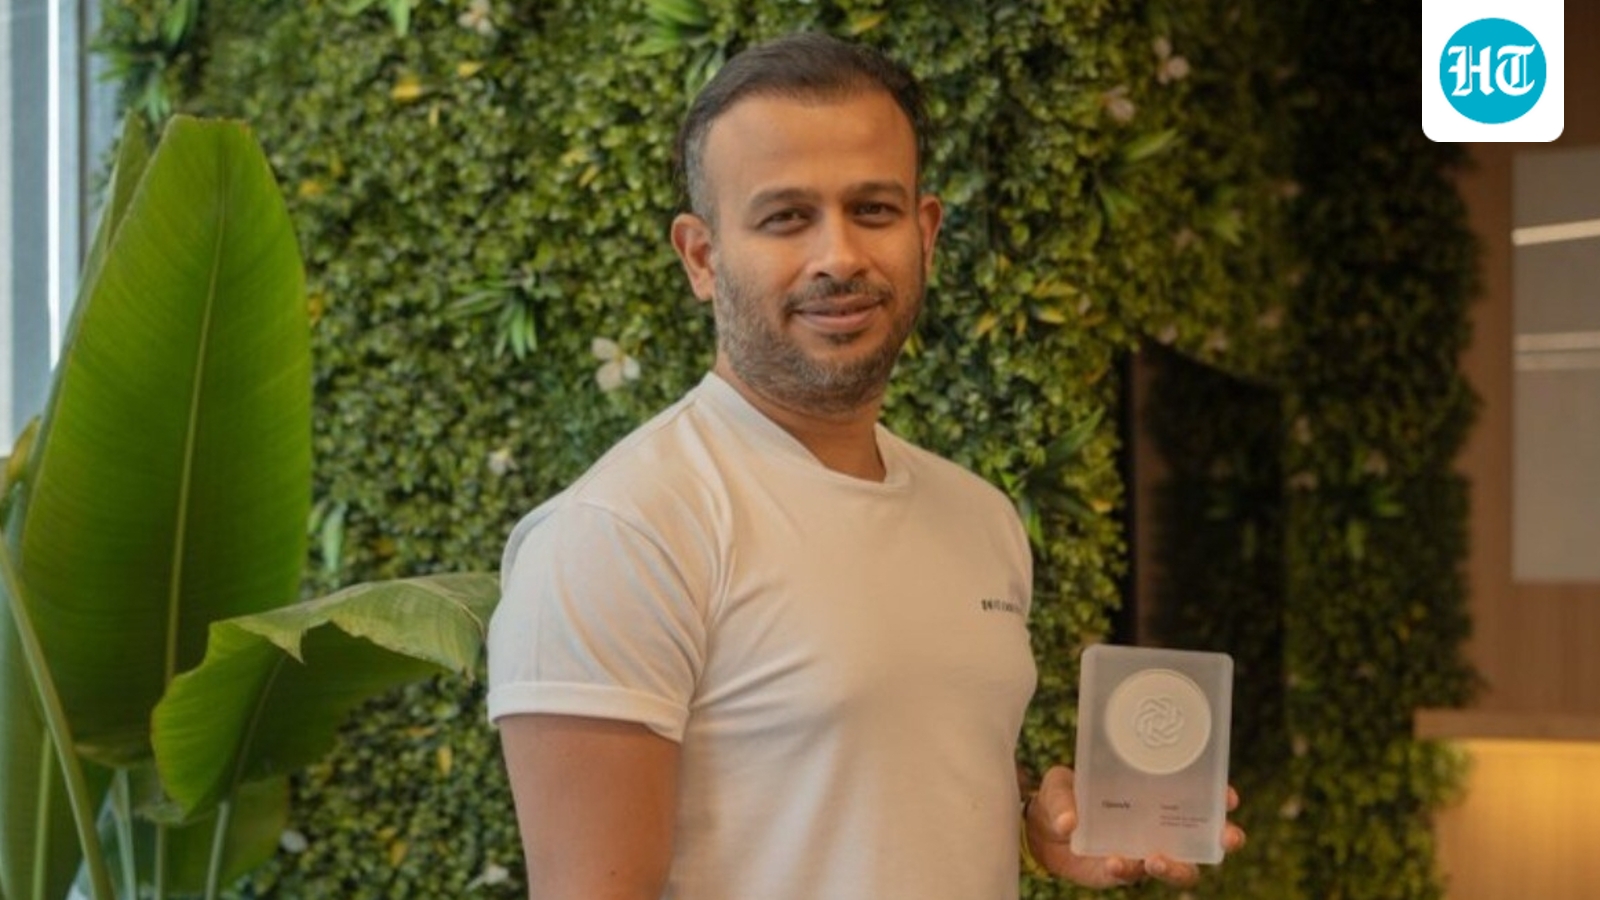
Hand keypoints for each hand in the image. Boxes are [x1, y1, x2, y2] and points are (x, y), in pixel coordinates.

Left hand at [1023, 765, 1245, 887]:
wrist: (1039, 829)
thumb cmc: (1062, 795)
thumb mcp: (1058, 785)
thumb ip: (1063, 799)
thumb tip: (1070, 821)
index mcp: (1154, 794)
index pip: (1197, 795)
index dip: (1219, 797)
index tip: (1228, 796)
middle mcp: (1157, 825)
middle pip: (1204, 838)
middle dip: (1223, 838)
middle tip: (1226, 838)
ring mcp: (1143, 850)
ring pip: (1180, 867)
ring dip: (1177, 867)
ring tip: (1155, 860)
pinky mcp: (1123, 871)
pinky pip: (1133, 875)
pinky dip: (1127, 869)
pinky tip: (1114, 862)